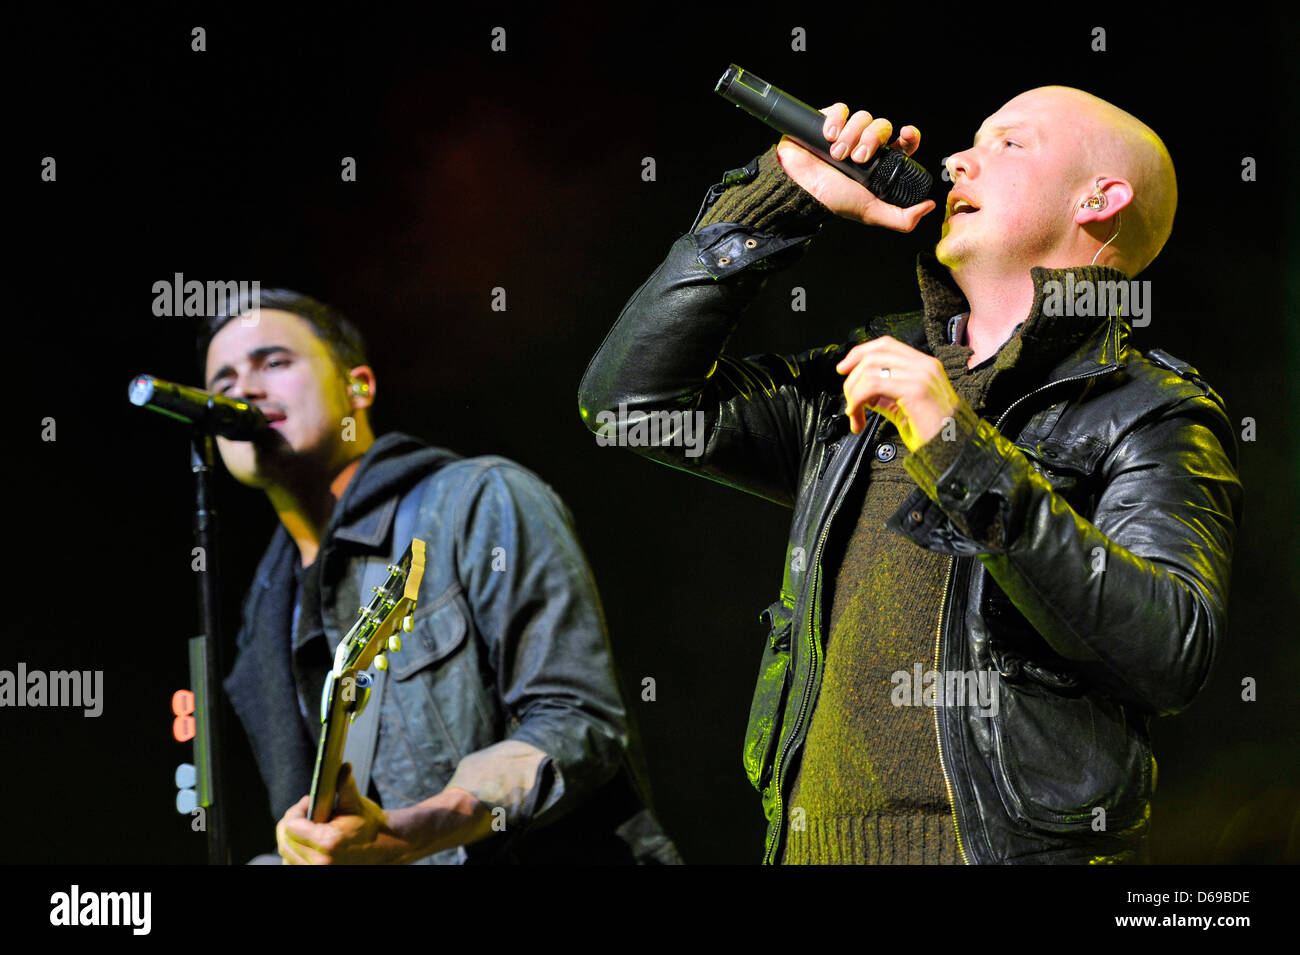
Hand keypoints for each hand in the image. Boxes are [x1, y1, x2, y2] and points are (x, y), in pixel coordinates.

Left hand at [276, 764, 414, 864]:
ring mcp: (319, 872)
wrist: (385, 847)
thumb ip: (345, 784)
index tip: (308, 802)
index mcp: (327, 841)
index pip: (290, 825)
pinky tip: (306, 842)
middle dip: (291, 823)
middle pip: (284, 841)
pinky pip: (293, 864)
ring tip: (306, 827)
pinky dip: (295, 853)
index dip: (296, 810)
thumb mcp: (356, 803)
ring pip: (286, 854)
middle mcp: (320, 862)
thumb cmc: (370, 825)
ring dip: (291, 839)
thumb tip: (343, 766)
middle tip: (306, 812)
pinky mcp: (318, 875)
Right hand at [776, 103, 935, 230]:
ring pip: (862, 117)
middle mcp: (864, 145)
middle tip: (857, 158)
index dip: (908, 136)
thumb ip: (901, 217)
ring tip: (836, 154)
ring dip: (851, 135)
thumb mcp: (869, 212)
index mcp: (878, 163)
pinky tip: (828, 136)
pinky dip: (836, 120)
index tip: (905, 135)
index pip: (902, 142)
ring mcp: (846, 132)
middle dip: (871, 140)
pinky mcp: (828, 121)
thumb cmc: (831, 200)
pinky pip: (841, 109)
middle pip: (882, 127)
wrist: (799, 189)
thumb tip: (928, 206)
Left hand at [836, 336, 959, 449]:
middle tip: (848, 400)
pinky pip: (873, 385)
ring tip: (854, 413)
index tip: (844, 368)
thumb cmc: (933, 434)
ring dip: (853, 392)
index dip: (860, 352)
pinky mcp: (915, 390)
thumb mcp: (904, 409)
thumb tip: (862, 391)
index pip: (886, 345)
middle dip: (852, 376)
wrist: (953, 450)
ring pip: (870, 368)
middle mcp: (924, 365)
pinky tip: (858, 415)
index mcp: (924, 366)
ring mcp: (921, 375)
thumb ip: (885, 396)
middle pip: (875, 353)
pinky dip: (858, 399)